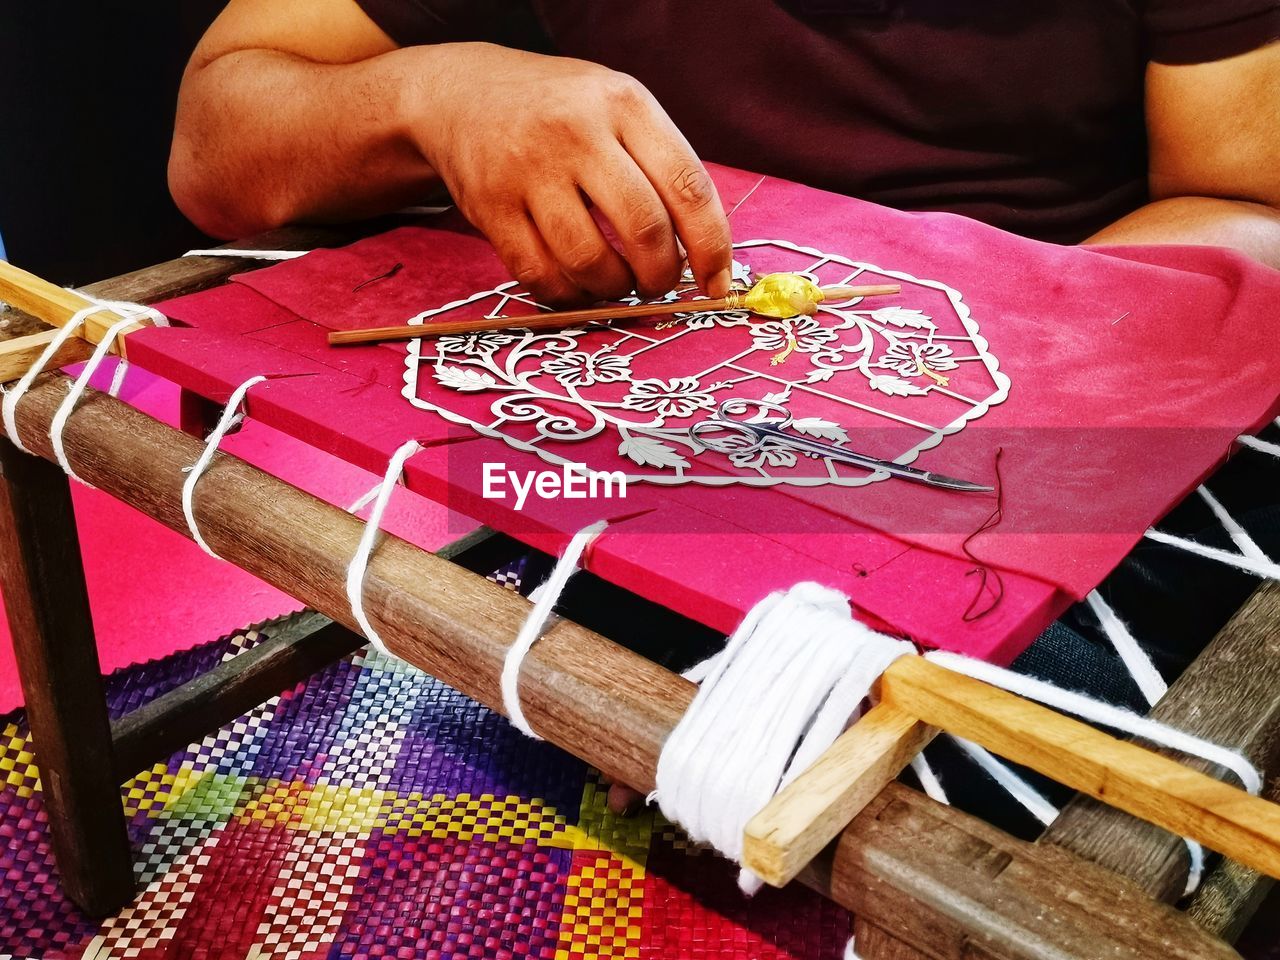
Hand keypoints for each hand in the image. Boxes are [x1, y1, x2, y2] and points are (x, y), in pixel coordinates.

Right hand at [405, 44, 732, 302]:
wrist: (463, 95)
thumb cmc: (561, 113)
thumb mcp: (618, 108)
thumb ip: (661, 166)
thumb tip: (703, 254)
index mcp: (624, 104)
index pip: (688, 187)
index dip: (711, 248)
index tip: (716, 285)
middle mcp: (577, 132)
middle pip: (644, 230)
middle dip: (660, 277)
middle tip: (656, 285)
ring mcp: (529, 169)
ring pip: (590, 262)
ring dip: (613, 289)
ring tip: (614, 281)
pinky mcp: (490, 206)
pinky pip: (541, 275)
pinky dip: (568, 295)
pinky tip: (576, 284)